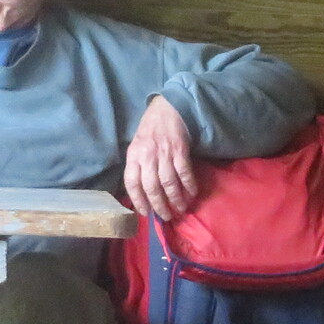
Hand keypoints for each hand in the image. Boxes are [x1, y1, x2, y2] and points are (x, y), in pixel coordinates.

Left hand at [123, 93, 198, 219]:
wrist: (168, 107)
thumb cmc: (151, 128)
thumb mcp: (137, 145)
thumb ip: (138, 164)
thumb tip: (143, 191)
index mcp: (133, 155)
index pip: (132, 182)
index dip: (138, 200)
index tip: (145, 213)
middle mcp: (147, 156)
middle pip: (151, 187)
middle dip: (159, 205)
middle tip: (166, 216)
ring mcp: (164, 153)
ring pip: (169, 182)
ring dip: (175, 199)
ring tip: (180, 209)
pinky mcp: (180, 150)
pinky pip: (184, 172)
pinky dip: (189, 185)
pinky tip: (192, 194)